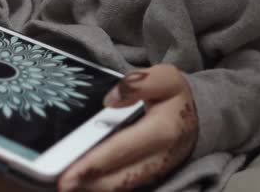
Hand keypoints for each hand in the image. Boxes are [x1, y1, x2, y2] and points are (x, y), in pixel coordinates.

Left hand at [59, 64, 198, 191]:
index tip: (71, 171)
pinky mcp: (148, 177)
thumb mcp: (165, 78)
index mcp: (162, 131)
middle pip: (117, 177)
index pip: (121, 148)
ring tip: (66, 185)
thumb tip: (110, 100)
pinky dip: (100, 186)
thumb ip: (138, 83)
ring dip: (91, 188)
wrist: (199, 118)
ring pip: (119, 186)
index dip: (95, 162)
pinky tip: (80, 184)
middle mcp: (158, 158)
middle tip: (60, 183)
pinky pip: (122, 185)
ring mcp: (153, 171)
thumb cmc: (175, 96)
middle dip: (87, 182)